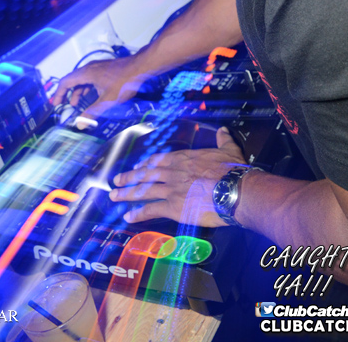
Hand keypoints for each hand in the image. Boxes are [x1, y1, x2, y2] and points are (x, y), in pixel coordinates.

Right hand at [52, 57, 144, 125]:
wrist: (141, 67)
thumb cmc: (124, 83)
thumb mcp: (107, 101)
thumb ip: (92, 113)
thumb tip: (80, 125)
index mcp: (86, 73)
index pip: (65, 82)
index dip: (59, 93)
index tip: (56, 104)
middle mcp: (89, 67)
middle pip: (72, 79)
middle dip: (68, 93)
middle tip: (66, 105)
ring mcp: (98, 66)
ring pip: (82, 78)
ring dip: (78, 90)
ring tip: (77, 103)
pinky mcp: (105, 68)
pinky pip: (90, 77)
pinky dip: (87, 86)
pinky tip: (93, 95)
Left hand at [109, 127, 246, 226]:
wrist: (232, 189)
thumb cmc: (232, 171)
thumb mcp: (229, 150)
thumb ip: (223, 140)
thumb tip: (224, 130)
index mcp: (184, 159)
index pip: (160, 160)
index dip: (147, 163)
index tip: (138, 166)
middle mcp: (173, 172)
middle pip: (146, 174)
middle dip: (130, 177)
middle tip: (116, 180)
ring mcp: (170, 189)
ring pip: (143, 190)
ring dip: (127, 193)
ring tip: (114, 195)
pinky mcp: (172, 207)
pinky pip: (151, 210)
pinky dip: (138, 214)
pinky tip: (128, 217)